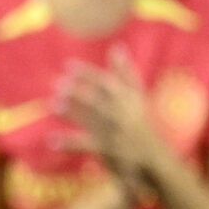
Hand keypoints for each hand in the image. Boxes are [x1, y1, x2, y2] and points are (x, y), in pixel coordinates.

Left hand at [56, 49, 165, 199]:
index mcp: (131, 101)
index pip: (108, 84)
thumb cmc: (143, 126)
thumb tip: (116, 47)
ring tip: (53, 104)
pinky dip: (69, 143)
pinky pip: (86, 145)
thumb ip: (126, 74)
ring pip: (93, 121)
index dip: (88, 75)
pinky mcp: (110, 152)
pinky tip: (51, 140)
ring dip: (74, 112)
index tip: (69, 66)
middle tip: (58, 83)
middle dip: (80, 91)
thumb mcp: (138, 98)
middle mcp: (125, 115)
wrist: (156, 162)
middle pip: (100, 100)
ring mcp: (118, 133)